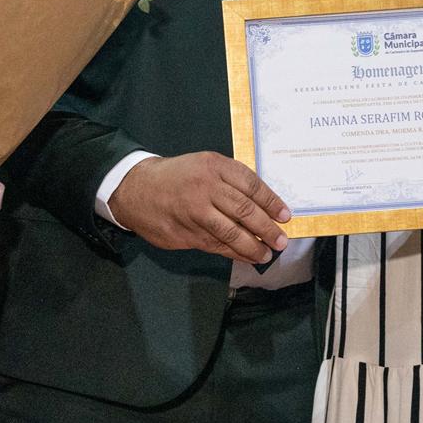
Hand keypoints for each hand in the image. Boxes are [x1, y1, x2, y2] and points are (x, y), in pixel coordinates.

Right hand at [108, 152, 289, 263]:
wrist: (136, 188)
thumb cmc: (177, 176)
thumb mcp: (203, 165)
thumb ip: (230, 181)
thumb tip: (263, 206)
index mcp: (213, 166)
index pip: (251, 185)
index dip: (271, 202)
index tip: (285, 216)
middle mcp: (206, 187)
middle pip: (245, 210)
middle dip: (267, 228)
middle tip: (281, 240)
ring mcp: (195, 212)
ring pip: (232, 232)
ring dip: (253, 246)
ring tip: (267, 254)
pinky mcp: (186, 233)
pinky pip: (216, 245)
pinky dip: (235, 253)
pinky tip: (246, 256)